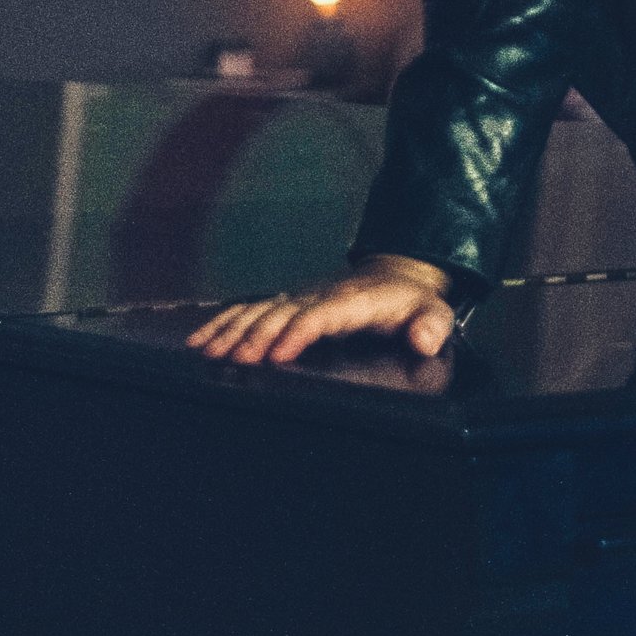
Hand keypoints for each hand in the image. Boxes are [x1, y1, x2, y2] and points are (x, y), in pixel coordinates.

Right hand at [187, 254, 458, 368]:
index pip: (322, 315)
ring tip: (207, 352)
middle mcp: (320, 296)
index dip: (299, 332)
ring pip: (259, 311)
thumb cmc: (411, 302)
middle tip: (232, 360)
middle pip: (281, 314)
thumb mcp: (433, 312)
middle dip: (255, 336)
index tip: (279, 353)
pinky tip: (201, 340)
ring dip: (232, 331)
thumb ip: (433, 326)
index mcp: (353, 301)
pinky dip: (224, 323)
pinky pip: (251, 310)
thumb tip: (425, 340)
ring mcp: (300, 299)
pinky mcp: (288, 304)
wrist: (397, 275)